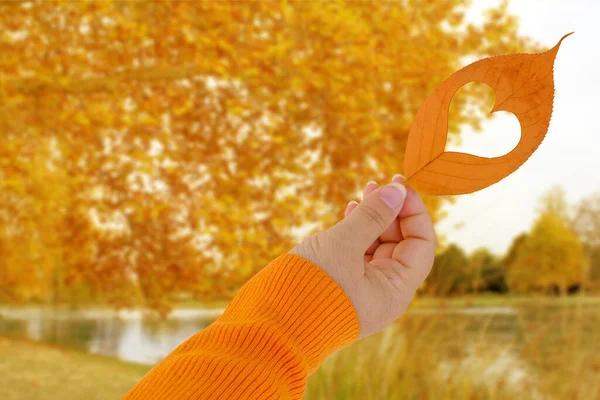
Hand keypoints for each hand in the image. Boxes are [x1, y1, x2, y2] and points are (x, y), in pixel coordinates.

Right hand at [289, 174, 435, 338]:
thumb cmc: (308, 289)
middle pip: (401, 243)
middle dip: (392, 211)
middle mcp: (383, 291)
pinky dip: (357, 232)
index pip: (421, 243)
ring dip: (374, 218)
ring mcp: (362, 289)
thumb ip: (371, 216)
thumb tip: (397, 190)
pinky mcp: (342, 284)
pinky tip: (349, 211)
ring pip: (378, 246)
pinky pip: (359, 254)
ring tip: (362, 193)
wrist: (269, 329)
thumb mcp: (342, 245)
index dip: (414, 211)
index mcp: (395, 289)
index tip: (398, 183)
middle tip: (376, 184)